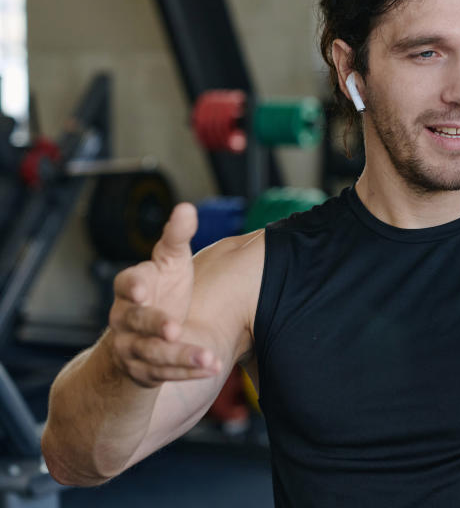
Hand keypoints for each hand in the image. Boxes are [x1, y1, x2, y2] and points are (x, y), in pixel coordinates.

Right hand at [108, 203, 220, 386]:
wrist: (142, 338)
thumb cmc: (161, 291)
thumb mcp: (170, 263)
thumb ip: (176, 238)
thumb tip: (186, 207)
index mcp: (132, 288)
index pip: (126, 283)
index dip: (133, 286)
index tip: (143, 288)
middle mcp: (126, 318)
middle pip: (136, 321)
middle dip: (154, 324)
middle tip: (173, 327)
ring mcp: (132, 347)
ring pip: (153, 353)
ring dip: (181, 356)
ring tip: (209, 358)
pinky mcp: (145, 371)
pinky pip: (165, 374)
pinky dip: (188, 371)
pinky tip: (211, 367)